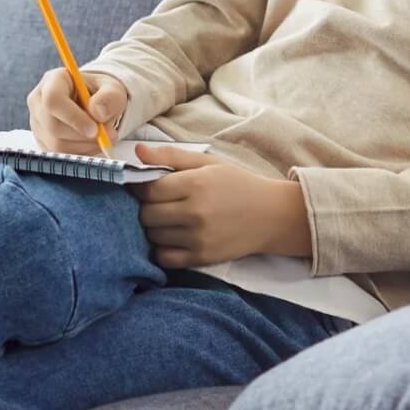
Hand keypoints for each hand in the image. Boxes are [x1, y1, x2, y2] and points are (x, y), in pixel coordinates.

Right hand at [27, 69, 127, 155]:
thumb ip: (109, 97)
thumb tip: (98, 113)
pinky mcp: (41, 140)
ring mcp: (37, 122)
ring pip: (56, 144)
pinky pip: (59, 154)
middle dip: (82, 136)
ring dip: (84, 145)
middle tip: (108, 136)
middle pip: (53, 126)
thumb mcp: (112, 89)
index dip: (73, 117)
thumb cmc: (100, 94)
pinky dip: (80, 152)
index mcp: (52, 81)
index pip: (53, 100)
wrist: (94, 103)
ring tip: (103, 137)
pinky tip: (91, 142)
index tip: (95, 128)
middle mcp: (38, 101)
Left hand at [129, 145, 311, 267]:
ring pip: (153, 236)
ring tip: (168, 220)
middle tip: (158, 204)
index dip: (141, 188)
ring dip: (154, 229)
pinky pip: (165, 258)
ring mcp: (198, 238)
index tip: (146, 187)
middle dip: (147, 208)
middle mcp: (195, 213)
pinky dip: (162, 250)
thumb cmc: (237, 184)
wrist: (272, 215)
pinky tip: (172, 239)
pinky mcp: (202, 258)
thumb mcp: (208, 163)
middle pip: (146, 215)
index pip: (147, 190)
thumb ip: (171, 156)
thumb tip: (138, 151)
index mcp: (195, 185)